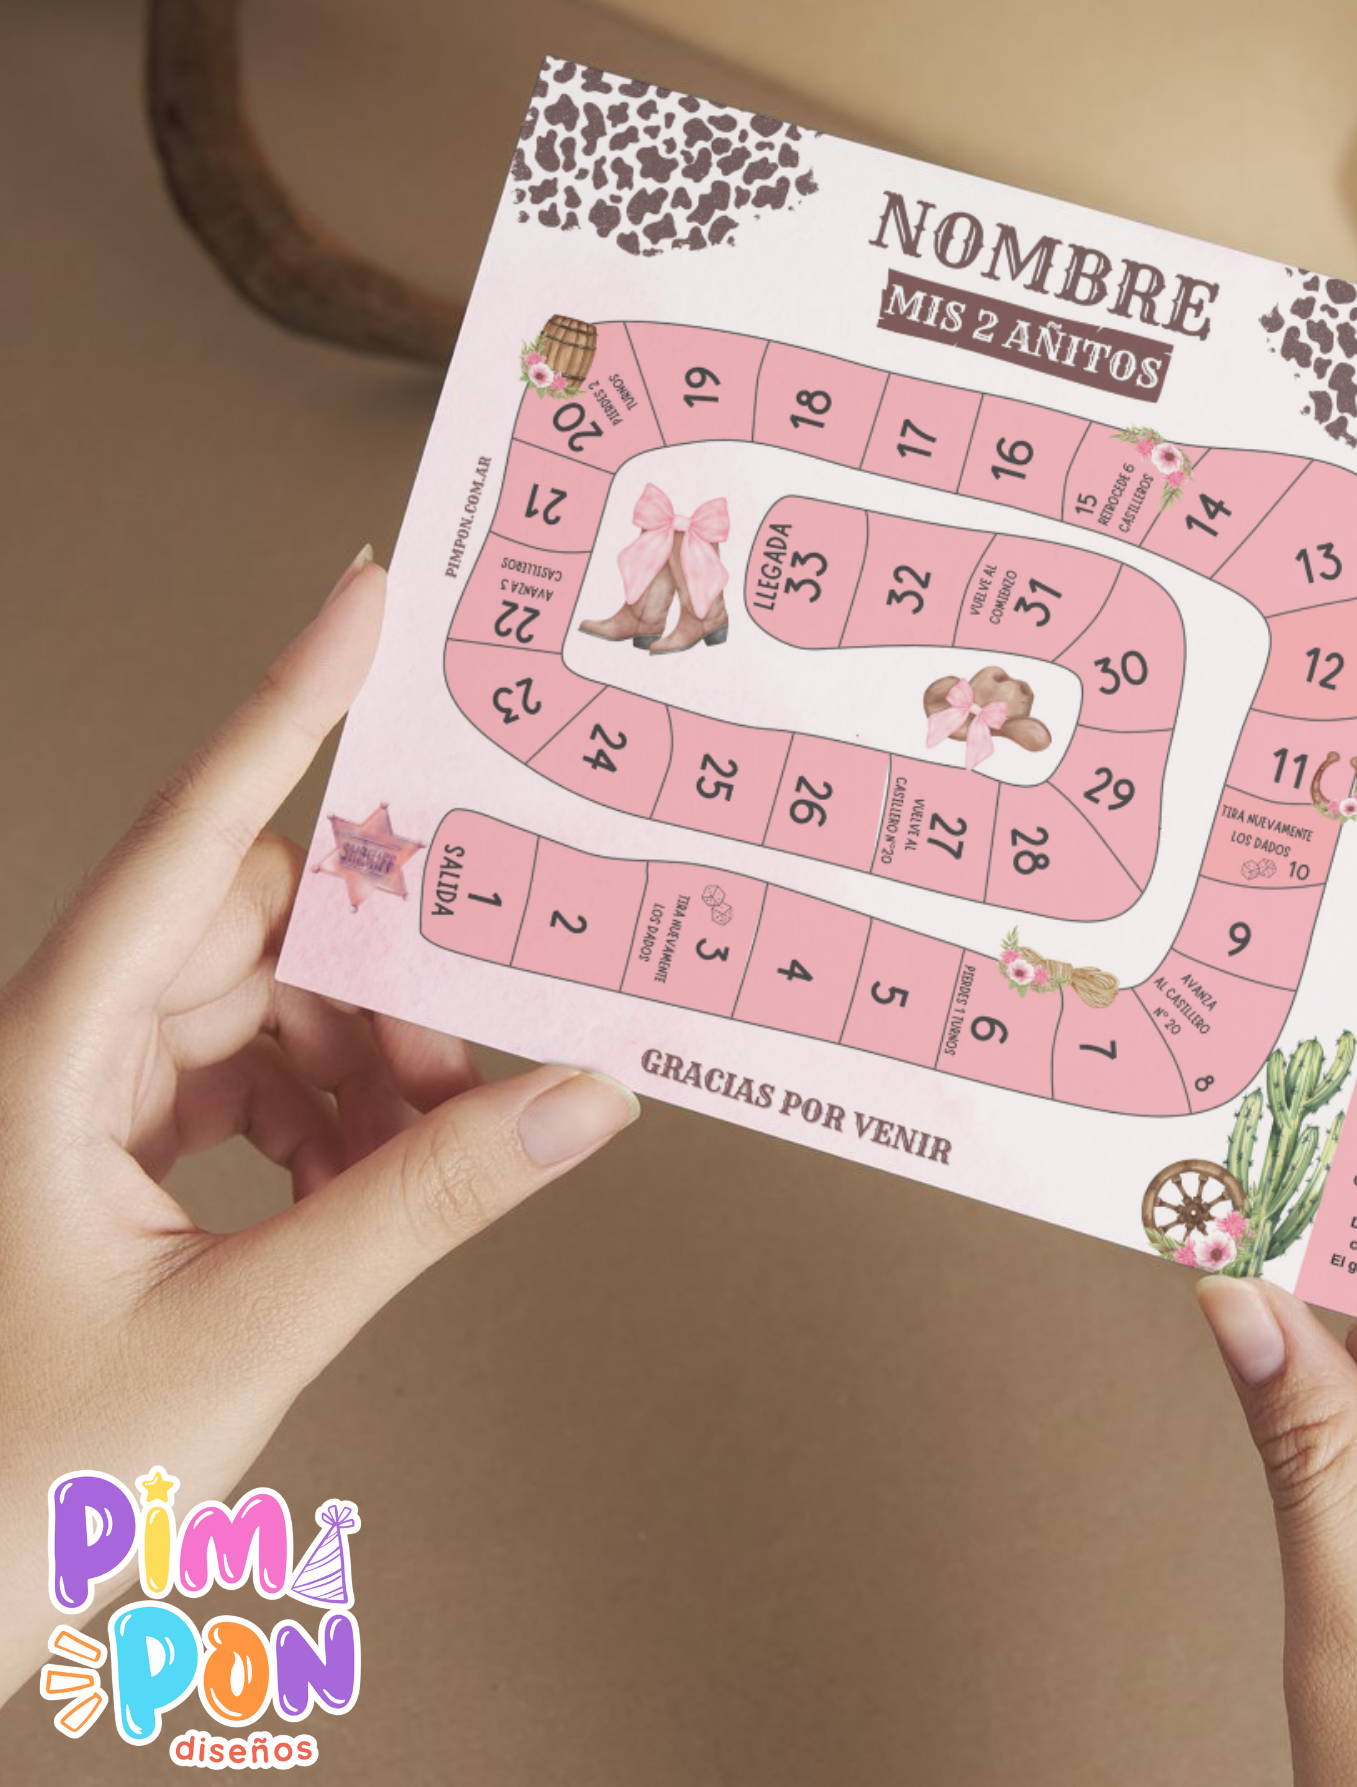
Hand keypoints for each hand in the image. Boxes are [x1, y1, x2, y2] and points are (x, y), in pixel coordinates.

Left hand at [0, 550, 639, 1693]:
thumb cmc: (22, 1475)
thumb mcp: (245, 1330)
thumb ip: (422, 1205)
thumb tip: (578, 1101)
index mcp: (48, 1051)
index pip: (192, 837)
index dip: (286, 707)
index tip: (366, 603)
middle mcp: (61, 1040)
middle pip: (260, 926)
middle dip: (385, 984)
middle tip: (482, 1056)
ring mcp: (82, 1091)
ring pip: (268, 1002)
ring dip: (368, 1068)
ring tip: (427, 1155)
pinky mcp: (107, 1144)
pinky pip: (250, 1073)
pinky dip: (331, 1118)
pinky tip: (366, 1188)